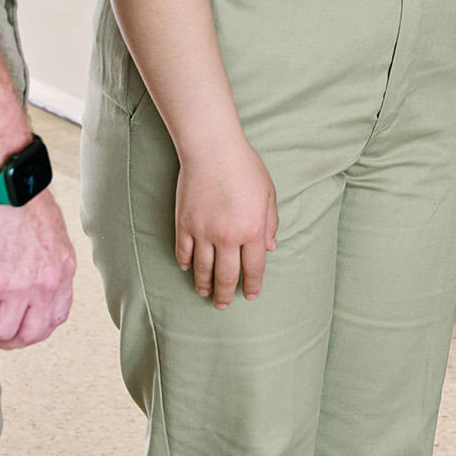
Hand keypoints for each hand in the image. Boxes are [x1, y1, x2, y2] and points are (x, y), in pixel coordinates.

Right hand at [0, 188, 76, 347]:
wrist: (3, 178)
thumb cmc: (22, 195)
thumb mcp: (52, 231)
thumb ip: (48, 258)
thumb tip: (35, 274)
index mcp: (62, 269)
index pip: (56, 317)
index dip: (34, 330)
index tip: (17, 327)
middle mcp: (45, 282)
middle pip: (29, 335)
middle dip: (7, 340)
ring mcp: (18, 285)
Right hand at [174, 137, 278, 308]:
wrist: (212, 150)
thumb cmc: (245, 167)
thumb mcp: (268, 193)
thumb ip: (270, 222)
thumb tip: (271, 248)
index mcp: (252, 230)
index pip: (253, 268)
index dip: (251, 285)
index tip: (250, 296)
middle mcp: (228, 237)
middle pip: (226, 276)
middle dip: (226, 294)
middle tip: (224, 305)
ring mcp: (203, 232)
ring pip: (203, 270)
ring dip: (204, 285)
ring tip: (205, 293)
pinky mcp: (184, 225)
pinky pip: (184, 253)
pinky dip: (187, 264)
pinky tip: (189, 269)